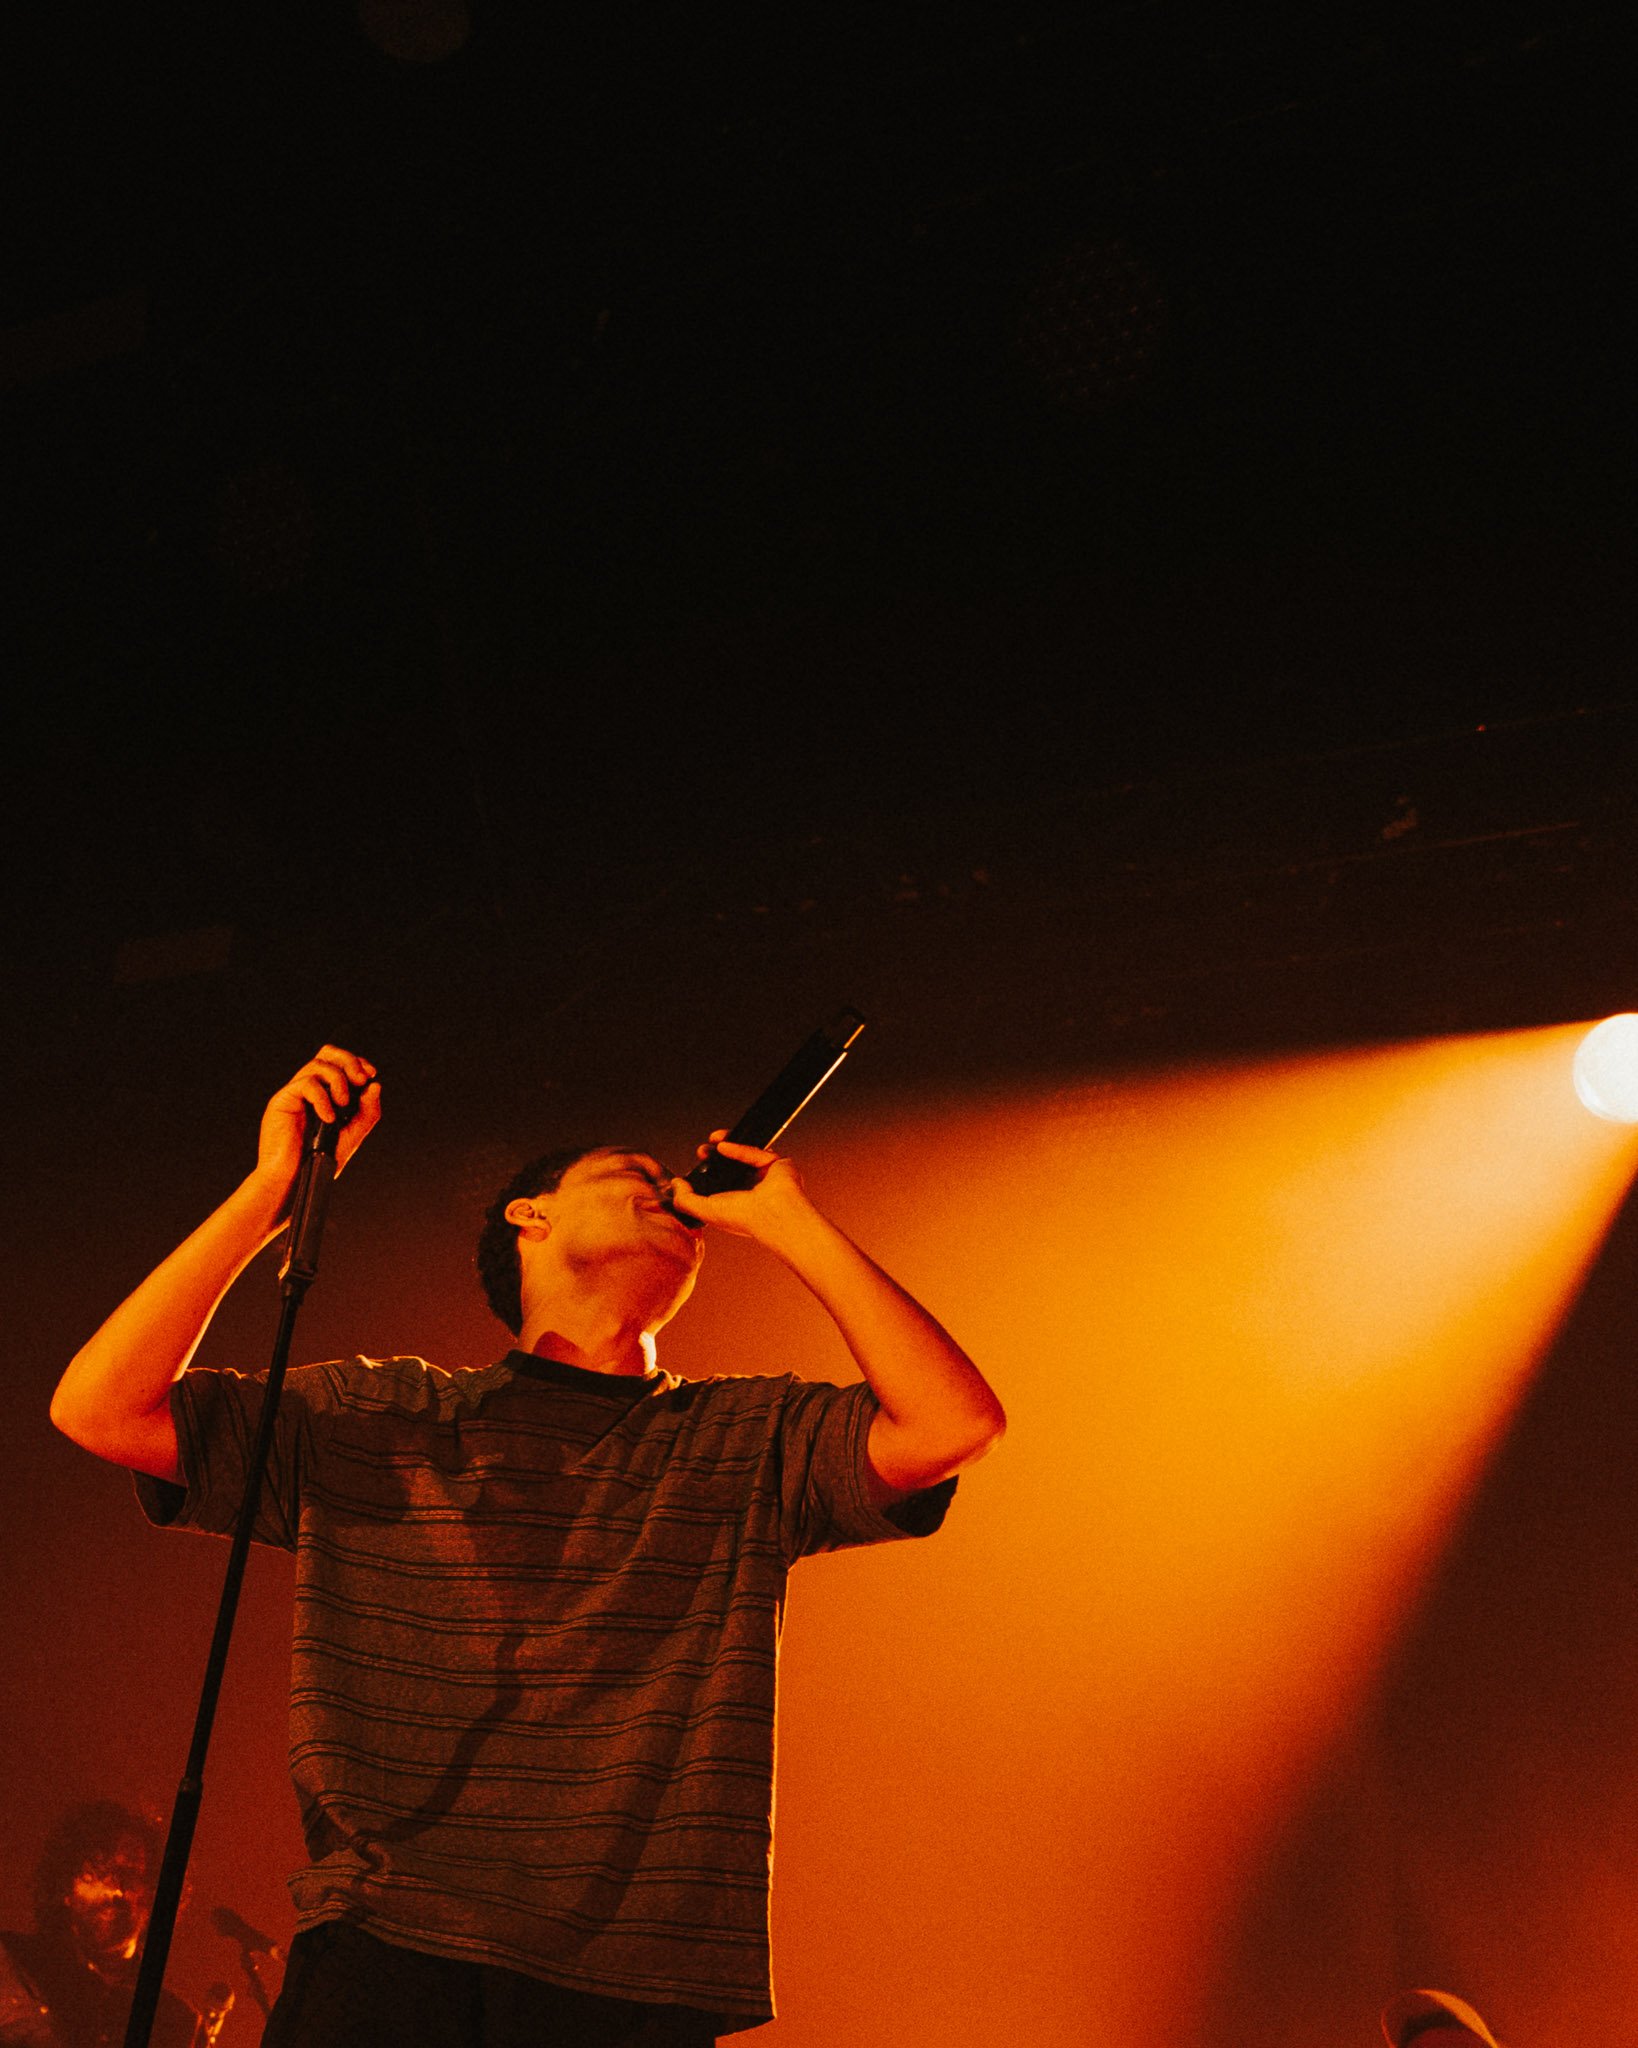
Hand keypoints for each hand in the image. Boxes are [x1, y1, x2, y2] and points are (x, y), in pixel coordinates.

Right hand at [252, 1046, 380, 1210]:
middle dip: (349, 1060)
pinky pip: (306, 1083)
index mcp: (324, 1094)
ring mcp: (295, 1094)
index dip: (357, 1062)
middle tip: (361, 1078)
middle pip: (327, 1053)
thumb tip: (375, 1085)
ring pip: (318, 1065)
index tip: (371, 1075)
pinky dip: (323, 1098)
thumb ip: (366, 1112)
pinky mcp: (283, 1101)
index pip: (339, 1063)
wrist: (293, 1181)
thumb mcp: (352, 1135)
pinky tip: (328, 1118)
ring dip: (339, 1080)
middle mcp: (309, 1090)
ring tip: (344, 1103)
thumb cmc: (318, 1161)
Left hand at [666, 1133, 814, 1242]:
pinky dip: (738, 1148)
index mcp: (736, 1203)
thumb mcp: (706, 1211)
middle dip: (714, 1156)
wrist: (774, 1214)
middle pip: (730, 1166)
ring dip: (726, 1144)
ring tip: (712, 1140)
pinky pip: (755, 1152)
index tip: (695, 1164)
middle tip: (701, 1151)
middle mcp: (751, 1189)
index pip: (719, 1183)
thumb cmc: (744, 1218)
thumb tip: (675, 1184)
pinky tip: (723, 1145)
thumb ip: (685, 1200)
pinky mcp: (776, 1164)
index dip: (706, 1171)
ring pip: (744, 1154)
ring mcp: (764, 1176)